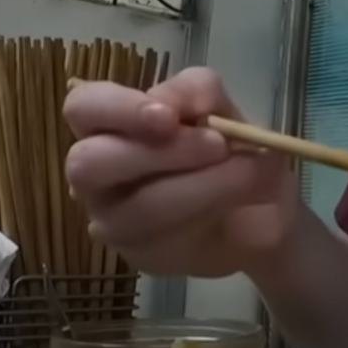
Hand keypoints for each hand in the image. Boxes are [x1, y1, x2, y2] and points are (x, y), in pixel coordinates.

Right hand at [64, 68, 298, 277]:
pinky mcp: (140, 255)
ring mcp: (111, 219)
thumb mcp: (225, 108)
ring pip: (137, 206)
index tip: (168, 116)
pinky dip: (211, 213)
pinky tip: (233, 203)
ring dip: (202, 186)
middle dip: (163, 152)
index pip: (83, 106)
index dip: (119, 109)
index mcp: (107, 124)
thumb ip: (199, 93)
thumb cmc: (229, 148)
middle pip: (90, 162)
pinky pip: (166, 238)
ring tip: (245, 172)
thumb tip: (180, 100)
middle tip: (219, 144)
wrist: (264, 208)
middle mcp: (95, 174)